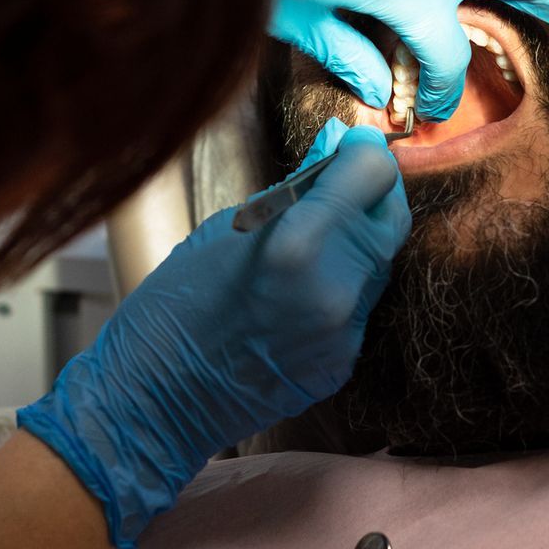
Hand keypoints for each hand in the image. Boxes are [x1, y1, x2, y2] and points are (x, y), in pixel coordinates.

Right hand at [19, 121, 408, 548]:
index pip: (374, 174)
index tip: (347, 147)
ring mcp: (346, 333)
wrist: (156, 401)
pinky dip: (342, 287)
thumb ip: (290, 195)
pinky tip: (302, 289)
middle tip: (342, 182)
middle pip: (392, 217)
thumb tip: (332, 158)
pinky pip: (359, 308)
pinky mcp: (343, 364)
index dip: (362, 153)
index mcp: (302, 245)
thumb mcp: (225, 229)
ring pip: (380, 264)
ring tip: (315, 236)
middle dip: (372, 192)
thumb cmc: (172, 305)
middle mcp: (338, 289)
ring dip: (359, 239)